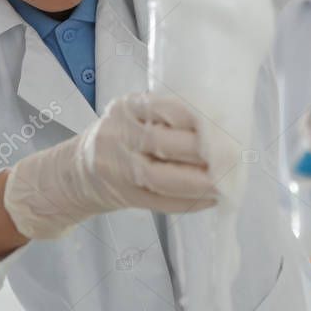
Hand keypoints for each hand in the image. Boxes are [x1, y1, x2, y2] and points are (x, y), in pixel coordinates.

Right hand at [4, 93, 217, 239]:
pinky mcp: (124, 195)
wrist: (79, 171)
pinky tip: (210, 199)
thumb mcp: (135, 114)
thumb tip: (220, 124)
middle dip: (198, 150)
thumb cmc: (122, 136)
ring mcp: (118, 168)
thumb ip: (166, 115)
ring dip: (195, 181)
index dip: (191, 117)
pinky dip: (187, 202)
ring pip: (158, 176)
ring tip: (223, 182)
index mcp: (126, 107)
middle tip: (230, 154)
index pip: (160, 108)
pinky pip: (158, 202)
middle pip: (159, 142)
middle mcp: (118, 135)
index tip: (220, 122)